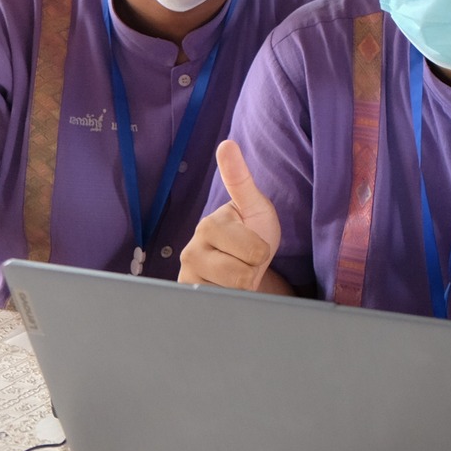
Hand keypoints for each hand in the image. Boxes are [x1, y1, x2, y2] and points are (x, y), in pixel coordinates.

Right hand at [179, 139, 280, 290]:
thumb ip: (240, 178)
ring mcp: (187, 277)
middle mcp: (191, 252)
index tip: (253, 241)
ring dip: (243, 287)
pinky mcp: (189, 298)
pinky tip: (226, 288)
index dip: (262, 251)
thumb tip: (226, 144)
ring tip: (237, 272)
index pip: (254, 251)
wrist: (244, 263)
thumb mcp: (254, 205)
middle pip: (243, 276)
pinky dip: (231, 300)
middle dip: (253, 270)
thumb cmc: (252, 230)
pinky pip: (221, 306)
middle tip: (245, 259)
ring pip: (233, 293)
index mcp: (209, 226)